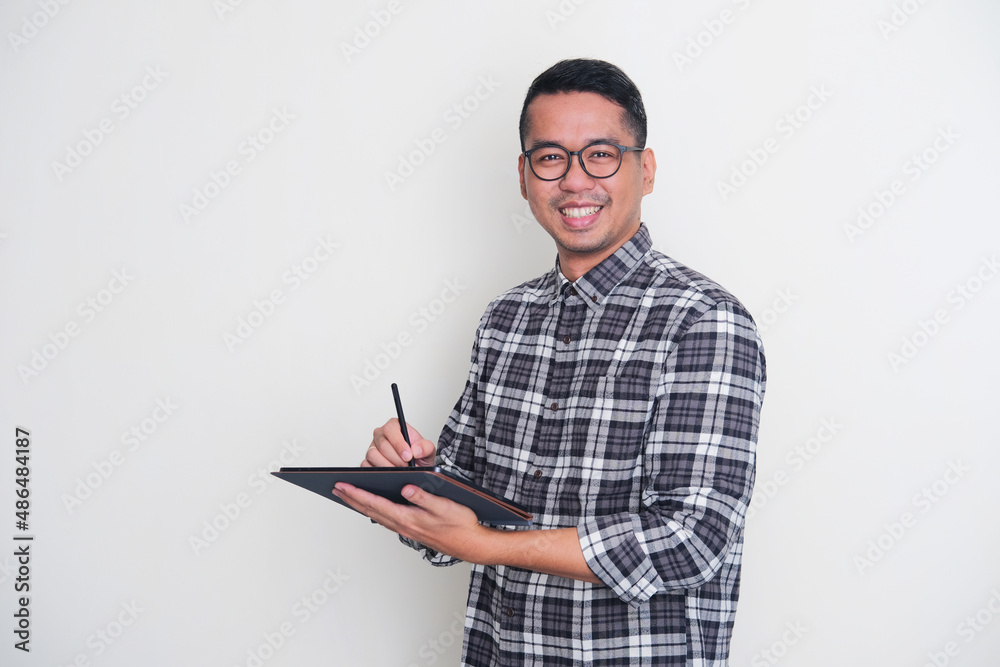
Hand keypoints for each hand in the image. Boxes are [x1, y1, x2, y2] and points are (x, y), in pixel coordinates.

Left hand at [332, 482, 490, 562]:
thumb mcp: (446, 506)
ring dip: (360, 505)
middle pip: (371, 510)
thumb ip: (425, 497)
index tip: (342, 485)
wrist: (472, 545)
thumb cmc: (461, 525)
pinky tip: (372, 506)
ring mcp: (407, 529)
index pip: (376, 503)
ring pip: (376, 515)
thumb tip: (407, 488)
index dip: (357, 494)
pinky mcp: (411, 530)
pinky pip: (386, 519)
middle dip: (352, 498)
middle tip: (336, 488)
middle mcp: (404, 525)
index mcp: (409, 518)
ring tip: (348, 495)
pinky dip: (373, 510)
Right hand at [362, 419, 436, 466]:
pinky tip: (390, 473)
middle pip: (382, 445)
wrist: (416, 468)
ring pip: (373, 455)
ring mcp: (372, 448)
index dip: (399, 444)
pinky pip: (367, 466)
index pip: (391, 429)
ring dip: (388, 466)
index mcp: (394, 426)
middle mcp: (381, 435)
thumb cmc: (419, 456)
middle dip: (396, 458)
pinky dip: (379, 472)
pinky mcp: (367, 460)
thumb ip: (426, 447)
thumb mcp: (428, 451)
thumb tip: (416, 450)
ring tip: (400, 470)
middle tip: (406, 466)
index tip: (408, 456)